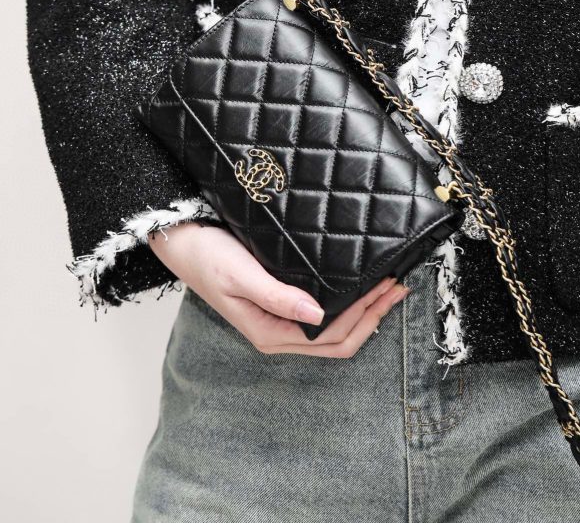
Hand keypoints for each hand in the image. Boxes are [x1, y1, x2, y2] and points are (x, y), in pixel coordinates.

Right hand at [148, 221, 409, 357]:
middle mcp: (278, 331)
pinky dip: (348, 301)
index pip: (331, 337)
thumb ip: (277, 296)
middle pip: (339, 339)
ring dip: (365, 311)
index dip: (364, 316)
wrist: (180, 240)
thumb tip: (318, 313)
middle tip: (398, 286)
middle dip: (373, 315)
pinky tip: (359, 284)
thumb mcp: (240, 274)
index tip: (386, 287)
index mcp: (270, 332)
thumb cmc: (205, 256)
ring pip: (334, 328)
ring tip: (388, 286)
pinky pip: (323, 311)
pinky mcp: (279, 301)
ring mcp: (279, 319)